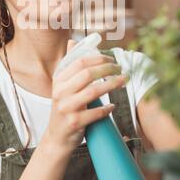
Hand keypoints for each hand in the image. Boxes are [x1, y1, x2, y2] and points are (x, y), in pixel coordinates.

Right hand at [45, 39, 126, 154]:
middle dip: (108, 69)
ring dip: (112, 85)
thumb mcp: (62, 86)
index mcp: (58, 80)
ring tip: (123, 82)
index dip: (98, 58)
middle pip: (87, 74)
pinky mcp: (74, 122)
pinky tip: (113, 106)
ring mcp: (66, 108)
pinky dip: (106, 109)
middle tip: (121, 69)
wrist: (56, 138)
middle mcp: (60, 92)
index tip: (112, 60)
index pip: (79, 62)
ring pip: (93, 91)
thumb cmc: (65, 108)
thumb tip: (73, 41)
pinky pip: (95, 113)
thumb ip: (69, 66)